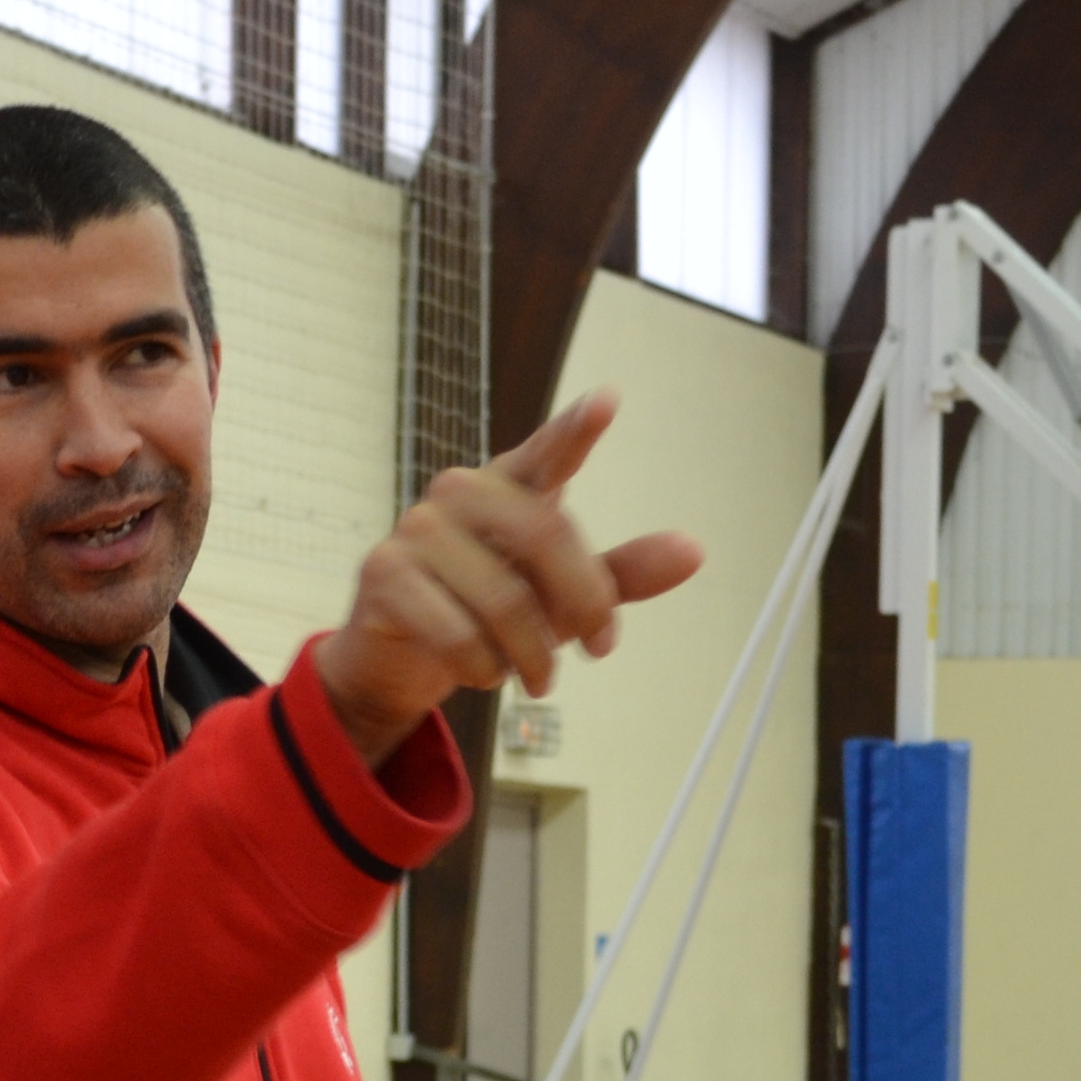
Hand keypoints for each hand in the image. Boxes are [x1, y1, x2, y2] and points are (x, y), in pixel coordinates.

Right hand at [315, 391, 703, 765]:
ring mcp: (417, 529)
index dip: (576, 428)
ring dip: (532, 655)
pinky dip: (484, 669)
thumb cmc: (489, 611)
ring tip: (538, 679)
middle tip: (600, 650)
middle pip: (545, 536)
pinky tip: (486, 674)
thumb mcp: (560, 597)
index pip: (547, 452)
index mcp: (511, 486)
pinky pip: (456, 632)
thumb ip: (620, 574)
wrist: (400, 657)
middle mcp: (461, 493)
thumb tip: (694, 552)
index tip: (609, 400)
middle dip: (584, 603)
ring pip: (503, 600)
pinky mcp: (385, 574)